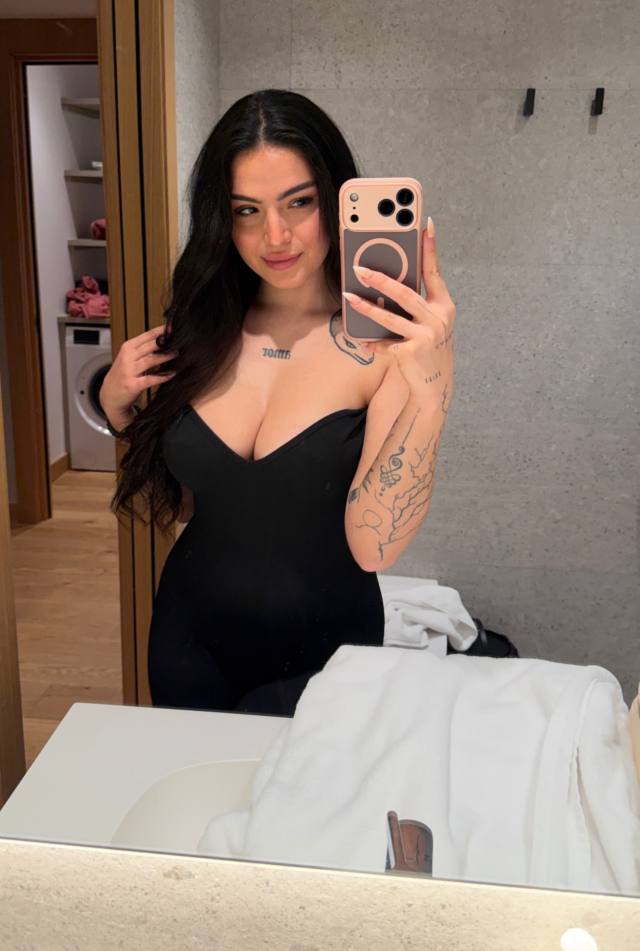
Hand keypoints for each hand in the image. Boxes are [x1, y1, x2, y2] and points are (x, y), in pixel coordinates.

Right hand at [99, 323, 178, 415]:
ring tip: (177, 354)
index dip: (161, 331)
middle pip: (149, 346)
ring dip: (165, 357)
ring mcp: (129, 371)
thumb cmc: (122, 375)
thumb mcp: (129, 358)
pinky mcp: (132, 385)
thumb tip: (166, 341)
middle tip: (180, 341)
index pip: (147, 336)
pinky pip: (150, 379)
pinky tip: (171, 374)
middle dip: (165, 343)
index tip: (173, 328)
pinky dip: (162, 376)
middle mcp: (127, 357)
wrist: (109, 395)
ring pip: (150, 360)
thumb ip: (144, 350)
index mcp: (127, 348)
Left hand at [343, 217, 455, 408]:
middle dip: (381, 280)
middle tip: (360, 269)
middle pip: (406, 293)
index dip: (430, 248)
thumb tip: (387, 279)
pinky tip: (361, 340)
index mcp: (443, 304)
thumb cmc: (428, 344)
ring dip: (367, 307)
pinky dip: (372, 343)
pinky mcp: (412, 354)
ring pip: (390, 318)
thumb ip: (416, 301)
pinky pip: (385, 344)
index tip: (425, 224)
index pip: (434, 271)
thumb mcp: (430, 320)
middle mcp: (438, 318)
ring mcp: (426, 336)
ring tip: (349, 297)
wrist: (434, 382)